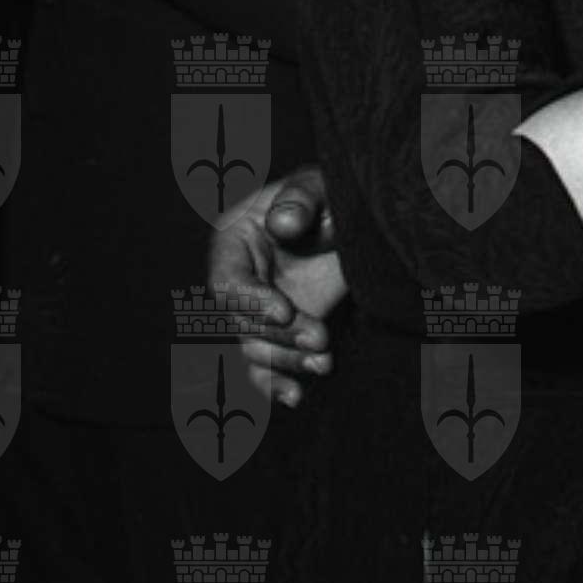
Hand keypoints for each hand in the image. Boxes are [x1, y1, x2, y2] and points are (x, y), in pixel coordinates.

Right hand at [208, 166, 343, 407]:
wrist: (356, 222)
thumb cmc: (331, 194)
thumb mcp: (320, 186)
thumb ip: (300, 199)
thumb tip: (281, 225)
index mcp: (233, 241)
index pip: (226, 281)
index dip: (250, 300)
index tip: (285, 312)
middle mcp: (238, 281)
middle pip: (241, 323)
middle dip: (280, 336)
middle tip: (321, 338)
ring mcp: (258, 311)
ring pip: (256, 350)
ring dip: (286, 362)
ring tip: (324, 363)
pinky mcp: (280, 334)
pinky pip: (266, 368)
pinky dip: (276, 384)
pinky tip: (296, 397)